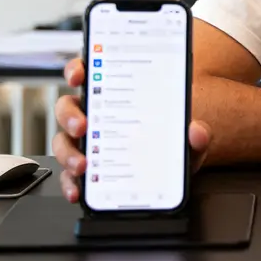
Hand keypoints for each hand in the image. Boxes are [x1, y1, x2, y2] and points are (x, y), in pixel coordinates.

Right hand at [51, 57, 212, 202]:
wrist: (172, 173)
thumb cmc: (172, 143)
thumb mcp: (186, 138)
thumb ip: (196, 135)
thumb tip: (197, 132)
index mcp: (115, 95)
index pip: (89, 73)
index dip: (77, 69)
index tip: (79, 75)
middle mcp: (95, 116)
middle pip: (68, 108)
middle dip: (70, 116)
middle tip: (83, 126)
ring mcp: (88, 143)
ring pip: (63, 142)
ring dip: (67, 153)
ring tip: (83, 164)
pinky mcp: (86, 170)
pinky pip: (69, 175)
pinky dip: (70, 184)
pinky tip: (79, 191)